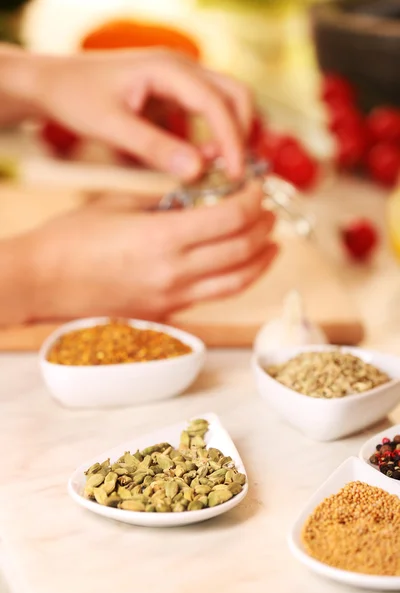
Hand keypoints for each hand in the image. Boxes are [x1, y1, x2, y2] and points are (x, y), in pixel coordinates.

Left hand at [5, 46, 252, 179]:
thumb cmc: (76, 98)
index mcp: (168, 69)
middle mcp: (180, 68)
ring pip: (223, 103)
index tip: (235, 174)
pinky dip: (207, 137)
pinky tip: (193, 161)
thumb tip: (197, 172)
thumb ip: (153, 149)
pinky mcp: (171, 94)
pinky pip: (203, 114)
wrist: (52, 82)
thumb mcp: (111, 127)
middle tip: (234, 173)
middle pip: (234, 95)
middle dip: (240, 133)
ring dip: (226, 135)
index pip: (217, 102)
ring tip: (214, 170)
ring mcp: (177, 79)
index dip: (231, 140)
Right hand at [27, 181, 276, 322]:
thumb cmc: (72, 239)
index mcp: (163, 237)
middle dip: (264, 228)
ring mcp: (171, 297)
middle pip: (242, 250)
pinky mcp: (165, 313)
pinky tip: (239, 268)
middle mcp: (174, 272)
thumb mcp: (120, 204)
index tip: (258, 190)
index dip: (254, 201)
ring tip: (272, 245)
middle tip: (269, 213)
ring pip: (236, 282)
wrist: (42, 281)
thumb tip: (198, 199)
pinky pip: (212, 297)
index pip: (231, 218)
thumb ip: (165, 203)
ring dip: (261, 262)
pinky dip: (235, 280)